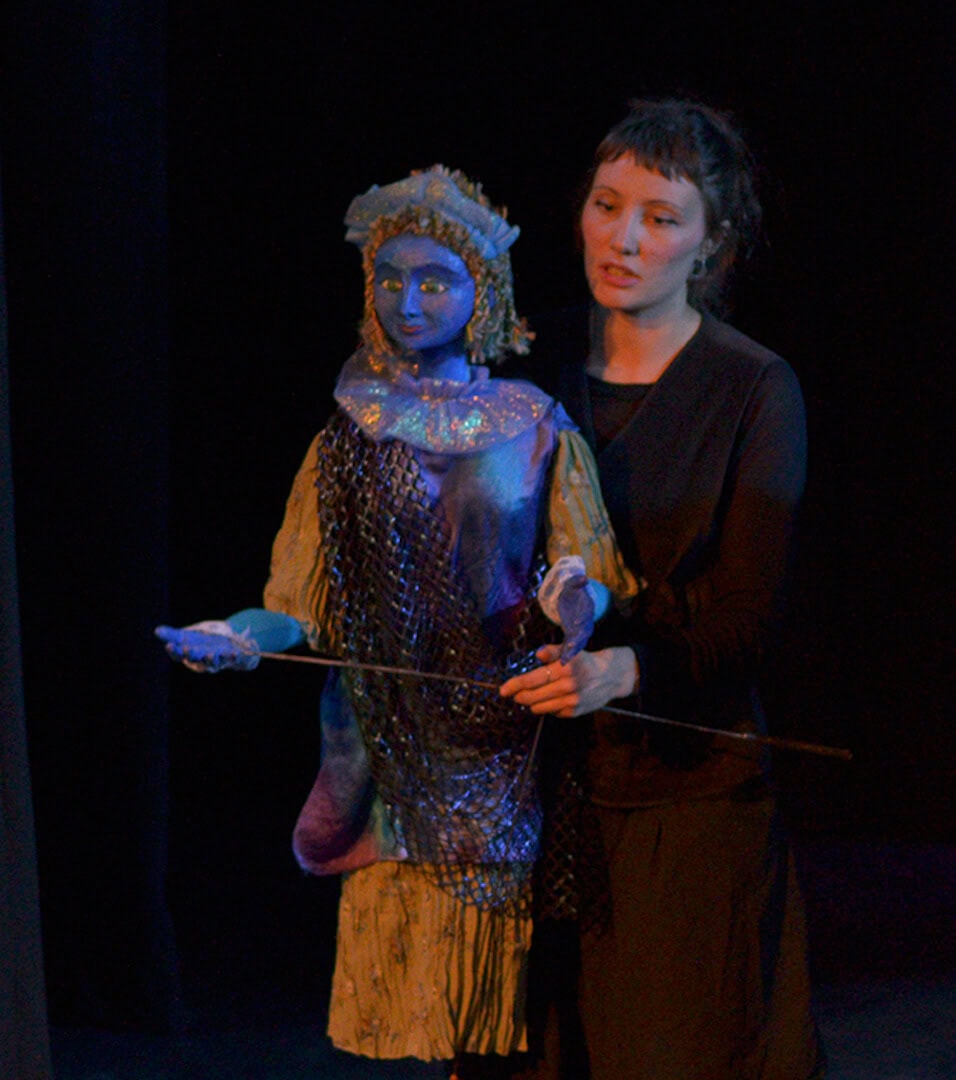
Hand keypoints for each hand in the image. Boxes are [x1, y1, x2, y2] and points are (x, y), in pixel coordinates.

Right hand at [154, 621, 259, 672]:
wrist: (230, 641)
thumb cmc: (205, 640)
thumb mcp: (189, 635)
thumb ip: (174, 635)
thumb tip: (156, 630)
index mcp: (189, 654)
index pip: (178, 656)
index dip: (173, 652)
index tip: (169, 645)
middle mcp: (202, 660)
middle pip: (195, 660)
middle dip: (191, 655)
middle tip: (187, 649)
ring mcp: (217, 661)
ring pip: (213, 664)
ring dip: (212, 660)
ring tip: (211, 654)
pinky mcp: (231, 659)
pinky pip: (232, 660)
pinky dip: (233, 657)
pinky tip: (234, 653)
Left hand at [498, 644, 636, 717]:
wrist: (610, 676)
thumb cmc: (585, 662)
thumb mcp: (570, 651)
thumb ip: (552, 652)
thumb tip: (538, 654)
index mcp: (564, 668)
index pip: (532, 679)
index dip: (515, 685)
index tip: (503, 690)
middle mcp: (568, 685)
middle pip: (532, 696)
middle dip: (520, 696)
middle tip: (516, 694)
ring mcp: (572, 700)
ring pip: (539, 707)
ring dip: (532, 703)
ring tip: (533, 696)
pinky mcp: (575, 711)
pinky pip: (552, 712)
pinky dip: (548, 707)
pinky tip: (553, 699)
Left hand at [555, 573, 594, 660]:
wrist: (572, 600)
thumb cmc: (572, 591)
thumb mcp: (573, 584)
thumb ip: (577, 581)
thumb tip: (583, 577)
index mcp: (587, 610)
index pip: (586, 615)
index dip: (582, 619)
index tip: (576, 623)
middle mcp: (586, 623)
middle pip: (583, 633)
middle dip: (577, 641)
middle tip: (570, 648)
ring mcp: (580, 632)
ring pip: (577, 643)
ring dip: (571, 652)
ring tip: (564, 661)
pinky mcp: (572, 637)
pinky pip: (570, 647)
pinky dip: (565, 654)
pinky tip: (560, 662)